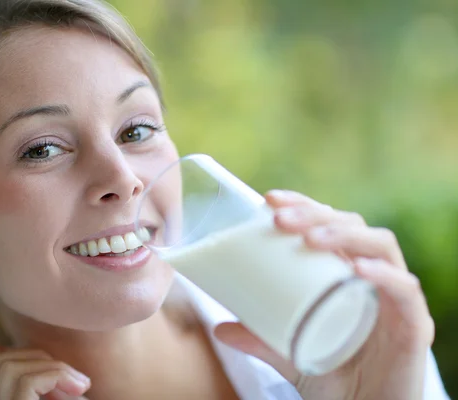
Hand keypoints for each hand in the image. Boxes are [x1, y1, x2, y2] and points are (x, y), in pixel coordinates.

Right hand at [0, 347, 90, 399]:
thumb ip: (38, 385)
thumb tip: (40, 359)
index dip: (1, 357)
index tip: (42, 372)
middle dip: (35, 358)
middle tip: (72, 382)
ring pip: (5, 368)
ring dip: (49, 368)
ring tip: (77, 388)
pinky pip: (25, 383)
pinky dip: (56, 377)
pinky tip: (79, 391)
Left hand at [214, 190, 434, 399]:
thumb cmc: (333, 376)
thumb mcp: (289, 353)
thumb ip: (259, 339)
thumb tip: (219, 329)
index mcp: (344, 273)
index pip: (328, 224)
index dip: (303, 205)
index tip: (269, 200)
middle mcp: (372, 276)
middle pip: (351, 225)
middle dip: (315, 214)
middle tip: (279, 218)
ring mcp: (394, 297)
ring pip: (381, 246)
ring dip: (344, 234)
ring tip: (310, 238)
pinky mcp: (414, 325)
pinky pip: (406, 290)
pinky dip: (384, 274)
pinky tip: (357, 269)